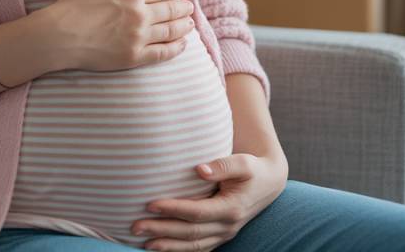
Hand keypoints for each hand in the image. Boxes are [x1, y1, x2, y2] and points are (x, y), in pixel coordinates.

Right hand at [45, 0, 194, 71]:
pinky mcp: (134, 57)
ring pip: (171, 31)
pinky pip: (162, 53)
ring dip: (184, 26)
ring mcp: (138, 37)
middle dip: (183, 8)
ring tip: (190, 24)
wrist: (58, 36)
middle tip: (190, 8)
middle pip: (170, 10)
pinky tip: (183, 44)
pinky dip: (176, 48)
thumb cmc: (72, 5)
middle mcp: (139, 14)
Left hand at [130, 152, 288, 250]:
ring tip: (142, 242)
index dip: (173, 209)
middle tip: (136, 225)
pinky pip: (198, 249)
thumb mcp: (243, 162)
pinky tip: (161, 248)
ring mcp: (224, 234)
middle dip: (161, 230)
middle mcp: (227, 226)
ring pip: (192, 246)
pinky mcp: (221, 237)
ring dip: (167, 245)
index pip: (197, 212)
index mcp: (232, 208)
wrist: (268, 183)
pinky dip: (179, 251)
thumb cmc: (252, 168)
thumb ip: (223, 165)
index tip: (150, 204)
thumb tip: (200, 169)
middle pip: (189, 232)